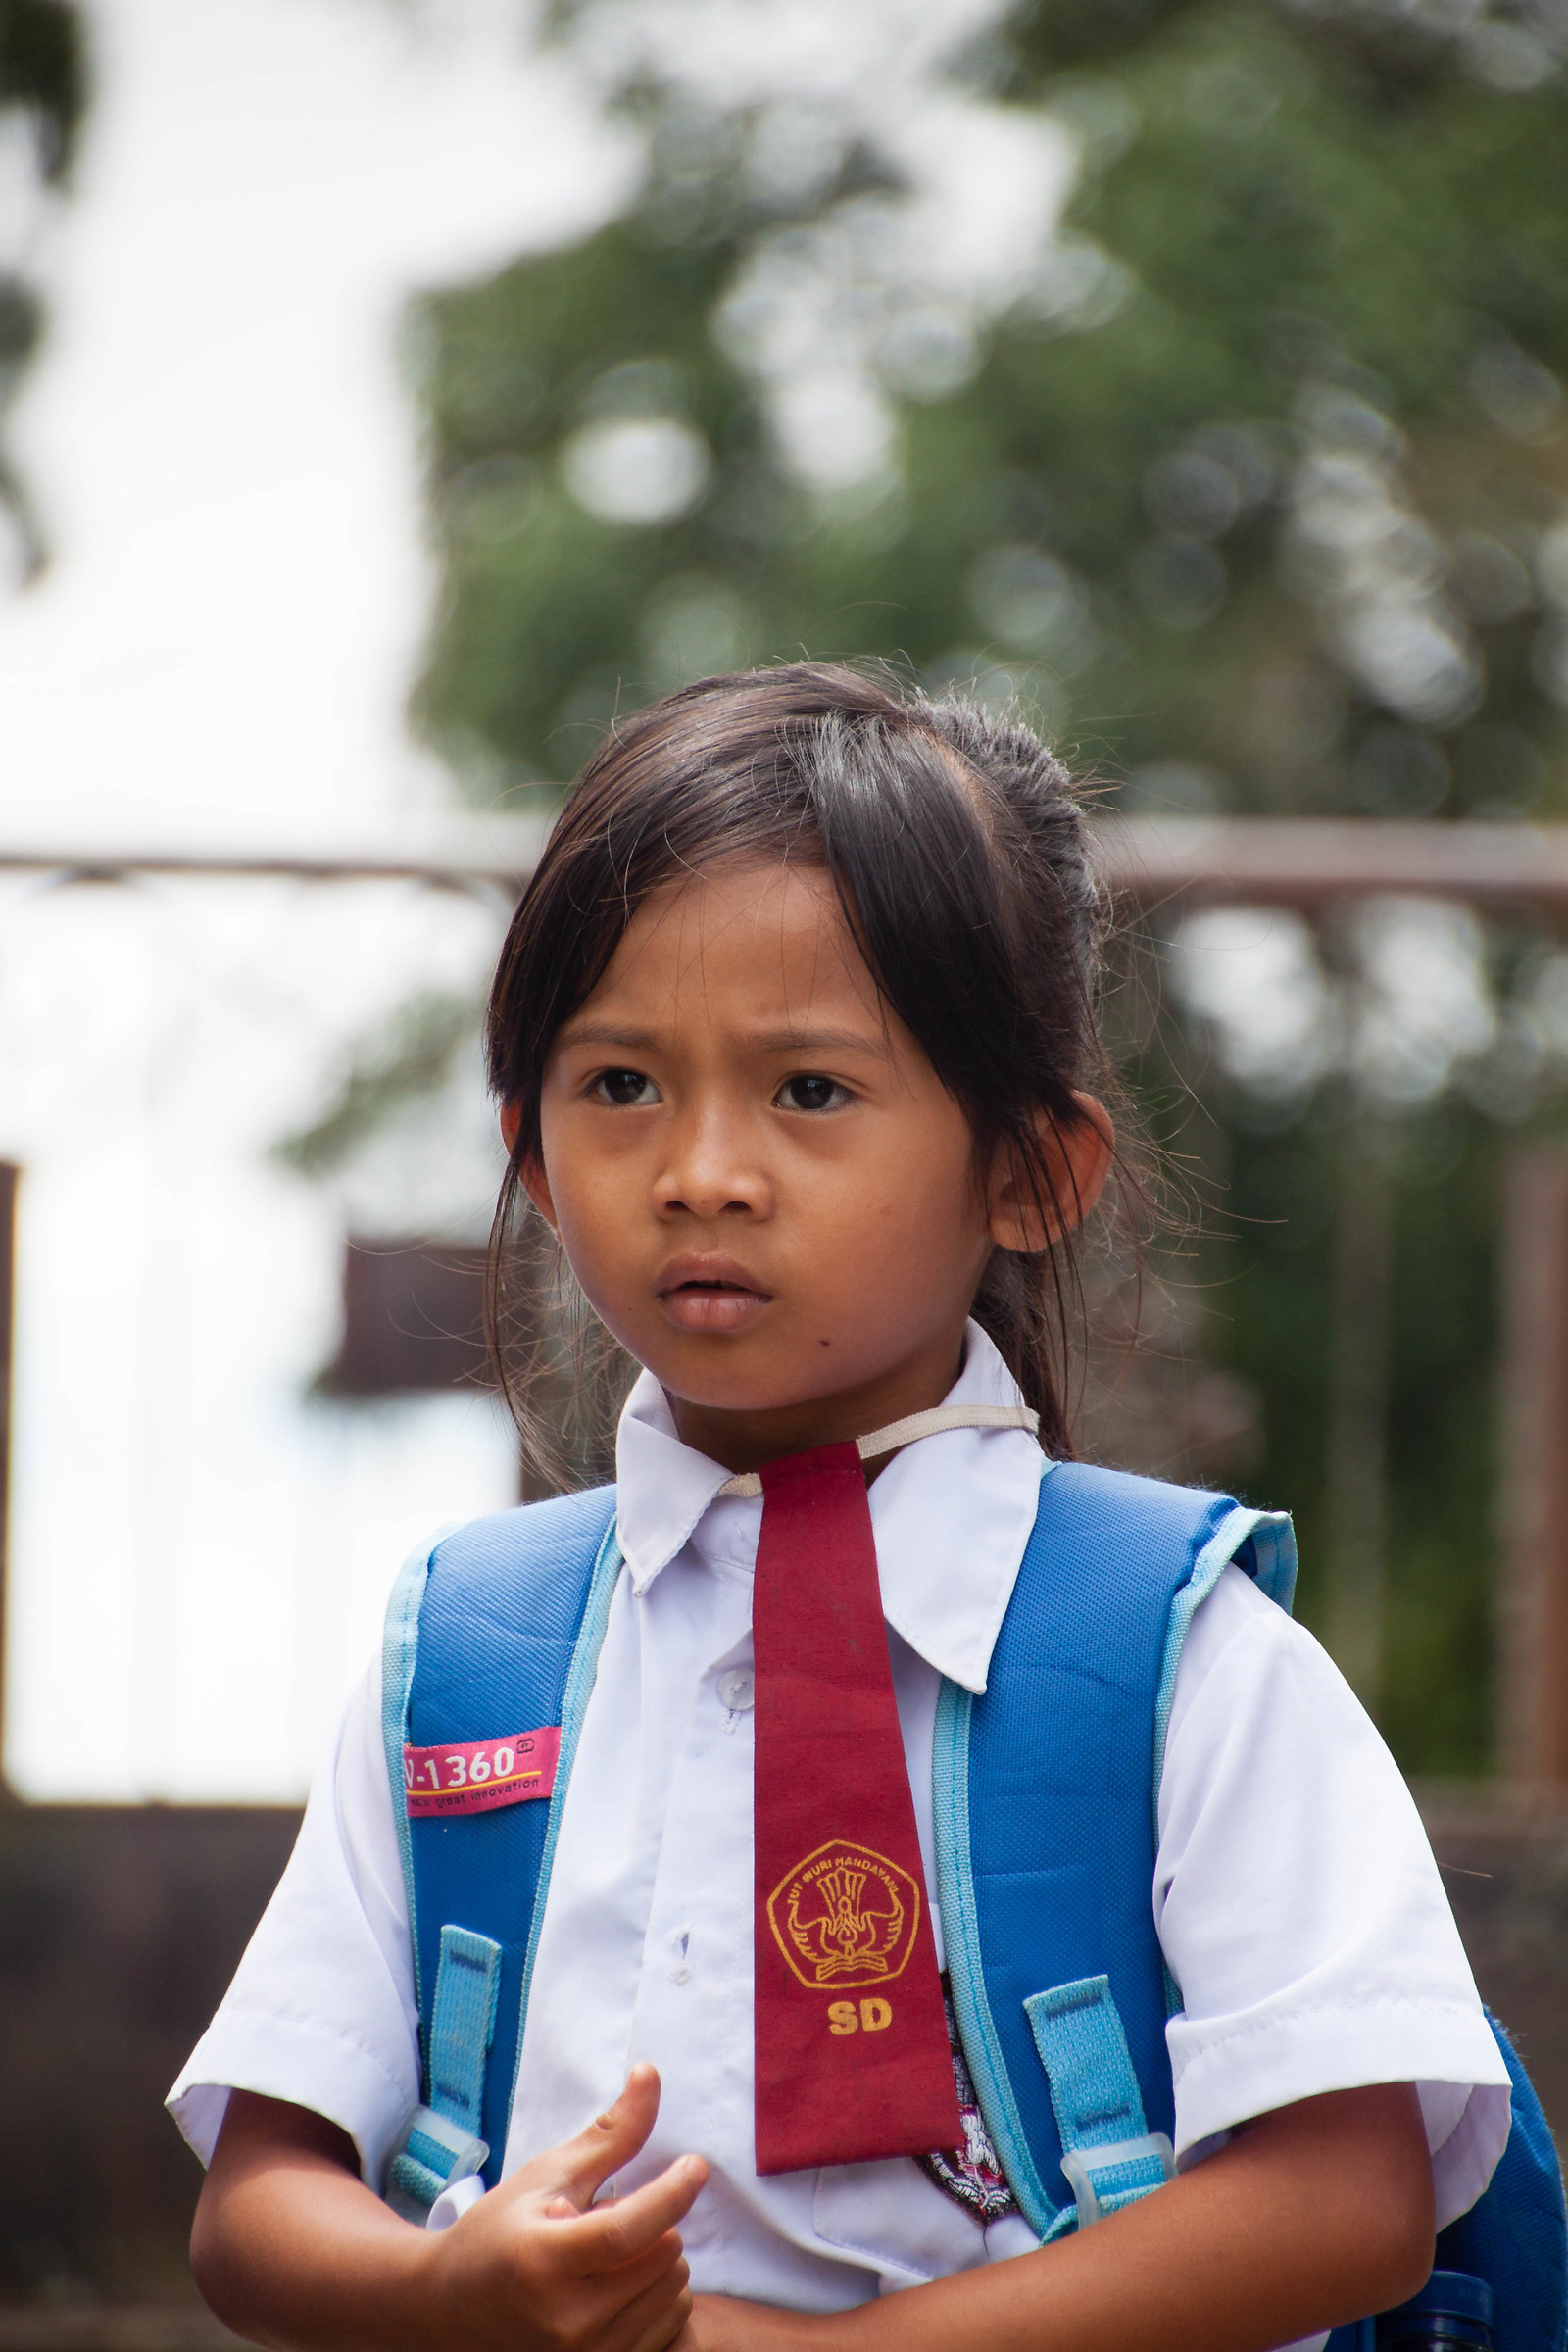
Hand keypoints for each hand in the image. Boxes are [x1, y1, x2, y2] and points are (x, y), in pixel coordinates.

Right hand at [429, 2062, 706, 2351]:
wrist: (452, 2309)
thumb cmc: (499, 2232)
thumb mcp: (548, 2175)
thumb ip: (609, 2135)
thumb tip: (650, 2075)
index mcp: (546, 2261)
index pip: (631, 2229)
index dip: (673, 2193)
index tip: (695, 2165)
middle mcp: (568, 2320)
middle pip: (665, 2257)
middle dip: (655, 2225)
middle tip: (608, 2220)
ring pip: (675, 2294)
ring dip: (659, 2262)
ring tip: (608, 2257)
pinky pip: (670, 2328)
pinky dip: (659, 2298)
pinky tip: (620, 2286)